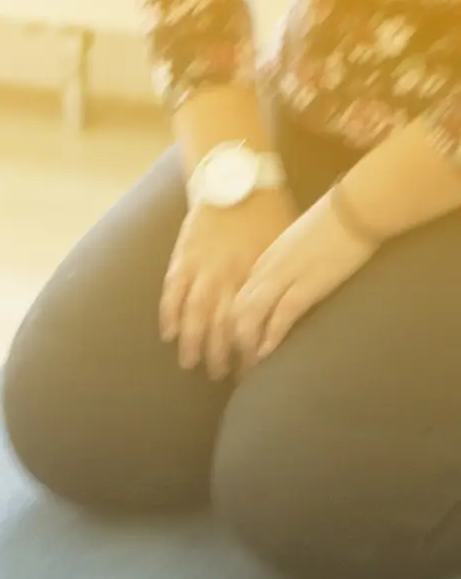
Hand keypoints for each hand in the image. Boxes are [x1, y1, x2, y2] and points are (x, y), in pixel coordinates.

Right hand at [159, 191, 295, 379]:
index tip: (253, 367)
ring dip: (193, 341)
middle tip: (222, 375)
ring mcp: (201, 268)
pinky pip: (172, 291)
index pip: (250, 320)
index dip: (250, 346)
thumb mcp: (285, 244)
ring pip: (195, 312)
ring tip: (191, 364)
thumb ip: (280, 276)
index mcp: (254, 273)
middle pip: (222, 323)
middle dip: (221, 353)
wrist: (236, 180)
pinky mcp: (183, 258)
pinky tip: (169, 334)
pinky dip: (169, 314)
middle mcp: (226, 275)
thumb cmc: (269, 212)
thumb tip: (290, 307)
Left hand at [230, 194, 377, 364]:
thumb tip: (276, 294)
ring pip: (250, 316)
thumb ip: (279, 270)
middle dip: (227, 344)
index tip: (224, 351)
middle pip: (232, 312)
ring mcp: (285, 277)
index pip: (230, 301)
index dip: (223, 329)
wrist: (354, 209)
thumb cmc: (330, 227)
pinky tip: (266, 353)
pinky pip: (282, 314)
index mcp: (260, 264)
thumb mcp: (293, 249)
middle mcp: (265, 272)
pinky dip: (271, 335)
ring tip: (246, 370)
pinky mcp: (309, 283)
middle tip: (228, 370)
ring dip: (245, 346)